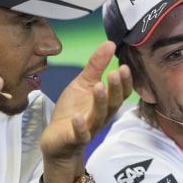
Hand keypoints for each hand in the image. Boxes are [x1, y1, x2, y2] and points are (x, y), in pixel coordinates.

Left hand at [39, 41, 132, 176]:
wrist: (57, 139)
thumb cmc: (73, 110)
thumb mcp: (83, 84)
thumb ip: (96, 66)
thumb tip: (109, 43)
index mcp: (106, 102)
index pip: (121, 93)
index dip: (125, 82)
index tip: (124, 67)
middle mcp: (101, 115)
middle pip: (113, 103)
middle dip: (115, 89)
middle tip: (114, 73)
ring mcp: (89, 128)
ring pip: (99, 116)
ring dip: (100, 102)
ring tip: (98, 86)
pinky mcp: (75, 138)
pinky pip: (81, 134)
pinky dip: (80, 126)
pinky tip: (78, 117)